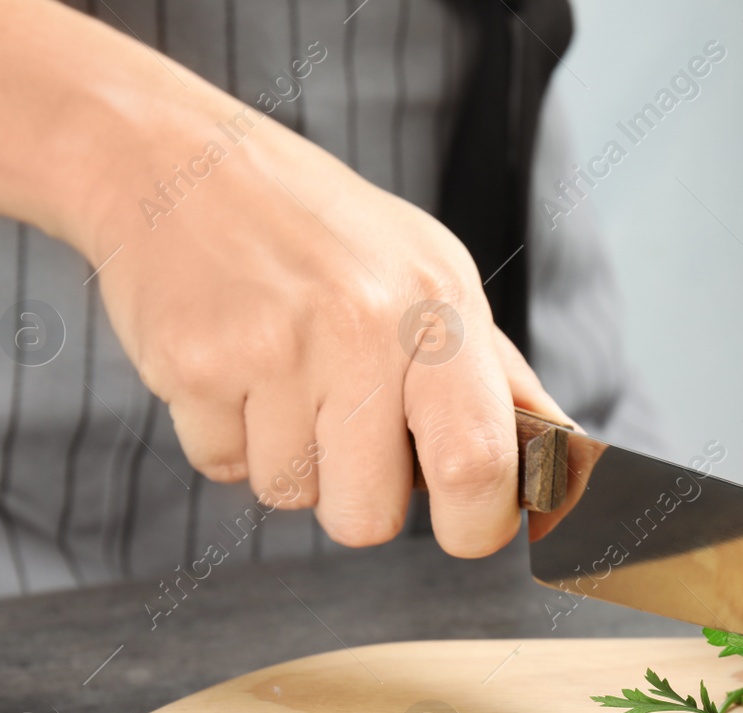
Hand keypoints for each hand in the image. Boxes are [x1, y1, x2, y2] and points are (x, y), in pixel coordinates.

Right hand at [75, 87, 568, 555]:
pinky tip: (232, 364)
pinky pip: (223, 467)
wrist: (175, 158)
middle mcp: (361, 325)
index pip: (478, 463)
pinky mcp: (193, 364)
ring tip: (283, 373)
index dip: (478, 523)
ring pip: (292, 497)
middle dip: (361, 498)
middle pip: (370, 517)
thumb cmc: (322, 229)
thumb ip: (498, 378)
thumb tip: (567, 462)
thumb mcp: (432, 275)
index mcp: (438, 308)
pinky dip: (228, 436)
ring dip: (289, 459)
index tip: (468, 523)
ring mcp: (272, 346)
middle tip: (347, 426)